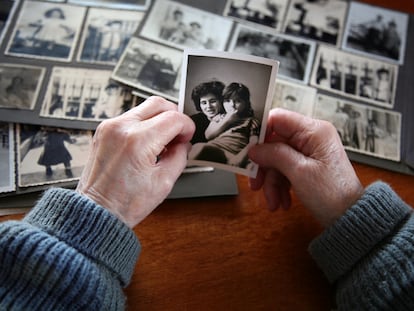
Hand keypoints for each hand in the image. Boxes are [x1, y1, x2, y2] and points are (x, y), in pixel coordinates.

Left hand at [76, 96, 194, 227]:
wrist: (96, 211)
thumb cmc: (125, 203)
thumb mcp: (164, 183)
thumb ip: (180, 156)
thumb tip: (183, 143)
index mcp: (138, 141)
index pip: (174, 118)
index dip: (187, 127)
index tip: (188, 137)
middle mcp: (121, 128)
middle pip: (158, 104)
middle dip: (174, 116)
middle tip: (178, 135)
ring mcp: (109, 127)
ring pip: (144, 108)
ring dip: (159, 120)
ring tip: (161, 143)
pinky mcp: (103, 130)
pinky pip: (131, 117)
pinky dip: (144, 125)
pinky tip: (147, 144)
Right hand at [248, 108, 363, 226]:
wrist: (350, 218)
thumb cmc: (333, 194)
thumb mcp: (299, 172)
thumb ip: (274, 155)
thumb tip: (254, 148)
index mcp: (314, 131)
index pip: (278, 119)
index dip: (260, 133)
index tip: (248, 149)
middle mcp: (311, 137)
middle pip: (274, 143)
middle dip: (264, 166)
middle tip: (255, 183)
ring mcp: (309, 152)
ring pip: (277, 159)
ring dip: (271, 182)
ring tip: (272, 201)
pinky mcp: (307, 165)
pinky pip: (285, 170)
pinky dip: (280, 186)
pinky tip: (281, 201)